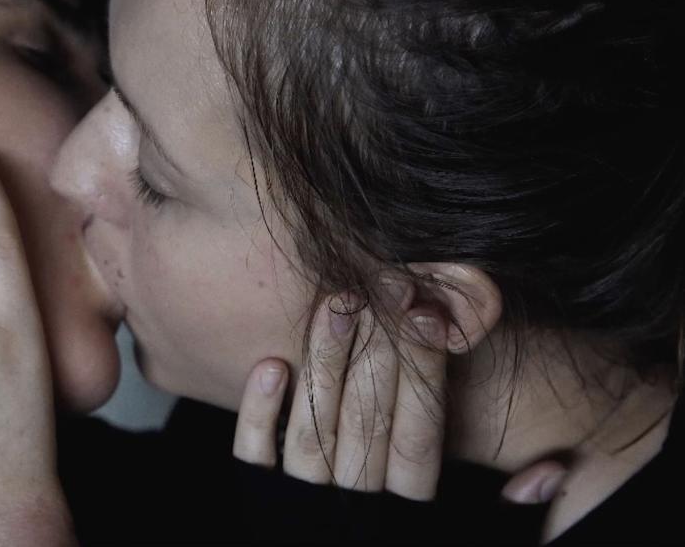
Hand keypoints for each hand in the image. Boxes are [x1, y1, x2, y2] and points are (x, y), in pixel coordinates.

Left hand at [232, 288, 565, 502]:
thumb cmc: (395, 538)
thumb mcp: (463, 533)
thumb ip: (506, 513)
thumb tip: (552, 472)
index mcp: (407, 516)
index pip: (419, 439)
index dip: (423, 376)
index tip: (429, 315)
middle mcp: (355, 510)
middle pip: (369, 423)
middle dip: (379, 349)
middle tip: (385, 285)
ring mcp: (302, 506)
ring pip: (315, 430)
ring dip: (324, 363)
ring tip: (336, 303)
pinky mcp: (259, 503)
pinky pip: (254, 459)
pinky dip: (260, 414)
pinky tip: (270, 365)